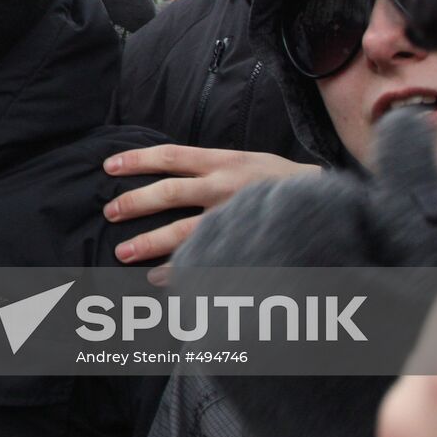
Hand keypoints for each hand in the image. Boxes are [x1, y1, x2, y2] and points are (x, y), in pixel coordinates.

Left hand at [103, 145, 317, 262]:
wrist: (327, 201)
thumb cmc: (278, 181)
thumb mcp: (245, 160)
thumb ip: (208, 167)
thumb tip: (165, 174)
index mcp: (223, 161)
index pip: (171, 156)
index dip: (137, 160)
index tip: (109, 167)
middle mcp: (225, 186)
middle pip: (170, 192)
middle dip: (135, 202)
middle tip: (110, 212)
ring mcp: (234, 217)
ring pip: (184, 230)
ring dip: (150, 243)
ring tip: (122, 252)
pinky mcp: (243, 243)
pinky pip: (205, 258)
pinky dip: (179, 271)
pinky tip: (158, 279)